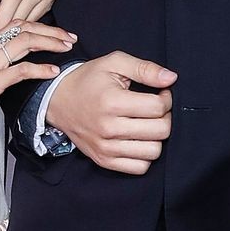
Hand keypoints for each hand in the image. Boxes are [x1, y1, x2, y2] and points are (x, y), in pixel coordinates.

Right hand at [0, 20, 75, 130]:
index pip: (15, 27)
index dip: (38, 26)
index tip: (55, 33)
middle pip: (25, 29)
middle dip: (51, 31)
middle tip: (69, 36)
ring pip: (25, 43)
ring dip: (50, 43)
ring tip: (66, 47)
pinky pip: (20, 71)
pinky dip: (40, 69)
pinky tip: (53, 71)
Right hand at [45, 51, 176, 174]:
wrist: (58, 101)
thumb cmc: (88, 80)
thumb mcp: (114, 63)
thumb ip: (144, 68)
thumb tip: (171, 79)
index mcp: (112, 102)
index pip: (158, 107)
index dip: (166, 98)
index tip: (160, 93)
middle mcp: (109, 128)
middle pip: (160, 131)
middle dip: (165, 117)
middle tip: (156, 109)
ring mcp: (106, 148)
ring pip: (153, 151)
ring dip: (157, 137)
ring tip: (147, 124)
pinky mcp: (104, 160)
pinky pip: (139, 168)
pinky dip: (145, 155)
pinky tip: (139, 140)